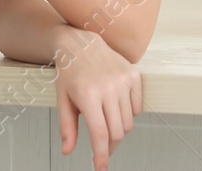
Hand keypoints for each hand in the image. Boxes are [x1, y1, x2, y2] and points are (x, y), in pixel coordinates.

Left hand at [55, 28, 142, 170]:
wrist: (82, 44)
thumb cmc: (70, 72)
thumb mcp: (63, 100)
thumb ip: (66, 128)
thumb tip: (68, 151)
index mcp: (88, 95)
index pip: (100, 133)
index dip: (101, 155)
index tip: (101, 167)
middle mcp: (108, 87)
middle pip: (117, 131)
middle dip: (109, 145)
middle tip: (101, 147)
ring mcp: (123, 80)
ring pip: (129, 121)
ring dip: (119, 129)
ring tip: (107, 121)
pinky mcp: (134, 75)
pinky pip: (138, 107)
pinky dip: (129, 113)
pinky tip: (117, 107)